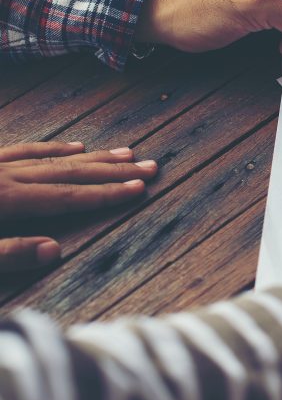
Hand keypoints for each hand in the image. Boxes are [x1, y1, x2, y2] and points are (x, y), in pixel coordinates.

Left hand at [0, 142, 157, 271]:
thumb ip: (8, 253)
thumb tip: (54, 251)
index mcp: (5, 199)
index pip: (67, 196)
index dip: (106, 193)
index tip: (140, 188)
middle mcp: (5, 176)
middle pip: (70, 172)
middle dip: (113, 171)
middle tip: (148, 166)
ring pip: (53, 158)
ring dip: (92, 157)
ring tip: (124, 154)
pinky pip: (25, 150)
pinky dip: (53, 148)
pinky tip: (73, 146)